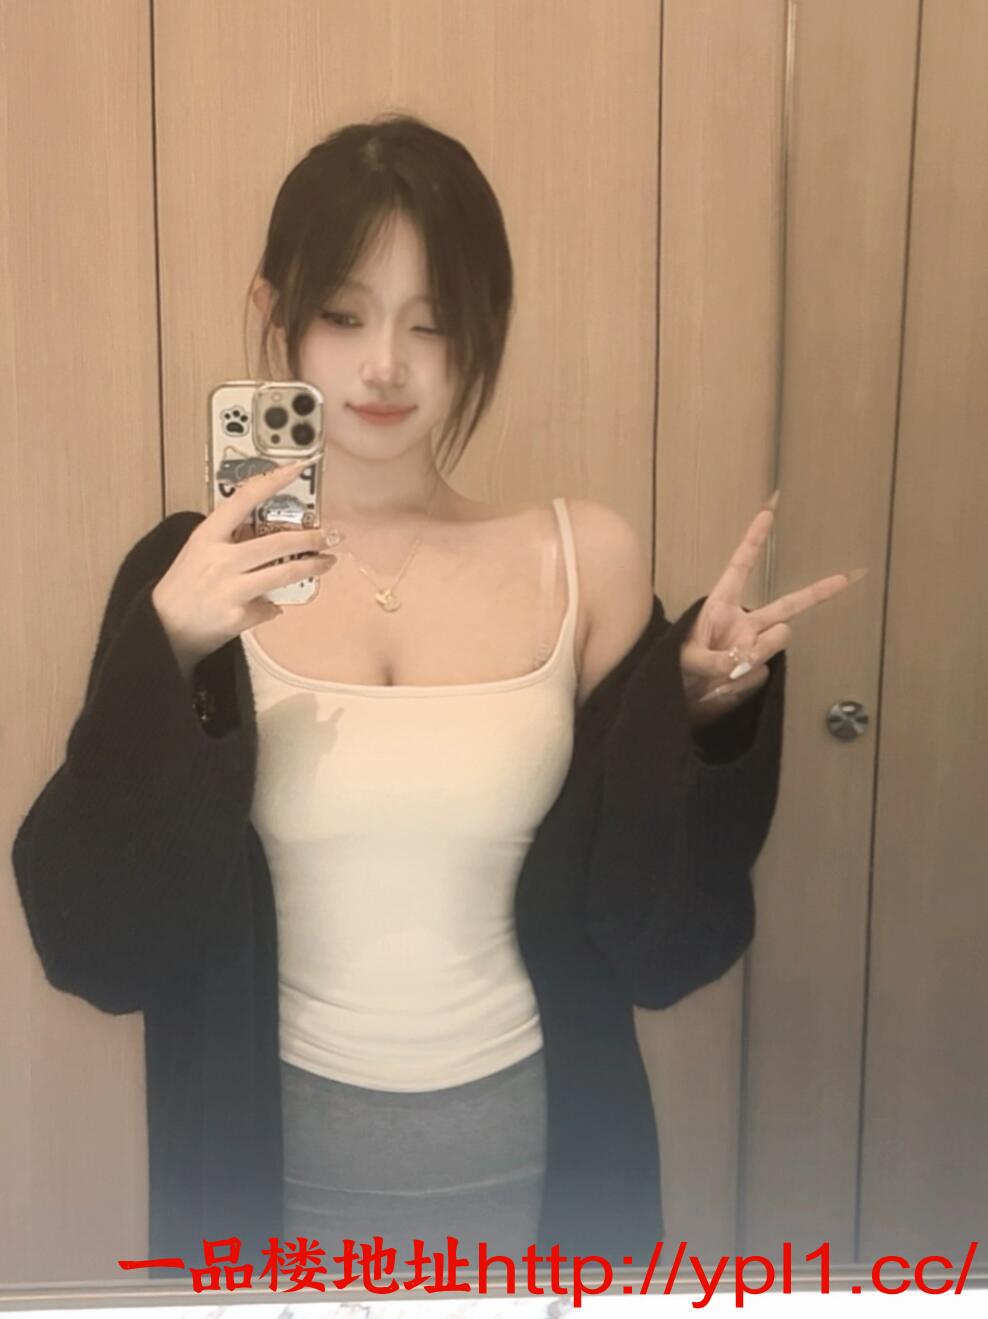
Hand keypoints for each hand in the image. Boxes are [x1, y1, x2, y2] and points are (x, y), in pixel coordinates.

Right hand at [151, 460, 337, 677]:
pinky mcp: (238, 616)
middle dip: (311, 538)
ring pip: (283, 573)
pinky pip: (269, 607)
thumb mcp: (200, 551)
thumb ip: (231, 539)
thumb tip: (273, 531)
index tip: (297, 468)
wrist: (164, 627)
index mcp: (208, 536)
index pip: (243, 500)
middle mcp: (219, 559)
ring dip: (312, 567)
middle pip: (277, 542)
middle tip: (331, 535)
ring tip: (327, 562)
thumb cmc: (185, 584)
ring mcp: (229, 589)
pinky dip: (274, 607)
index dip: (272, 481)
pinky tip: (272, 606)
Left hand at [680, 490, 866, 728]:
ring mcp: (753, 645)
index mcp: (720, 605)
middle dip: (819, 591)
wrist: (676, 695)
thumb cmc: (674, 667)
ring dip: (752, 657)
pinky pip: (760, 673)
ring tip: (722, 671)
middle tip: (849, 577)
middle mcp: (743, 622)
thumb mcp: (687, 658)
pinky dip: (742, 681)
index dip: (755, 539)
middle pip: (787, 604)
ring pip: (773, 644)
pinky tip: (724, 683)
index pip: (740, 566)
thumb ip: (717, 658)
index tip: (769, 509)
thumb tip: (752, 658)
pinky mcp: (756, 668)